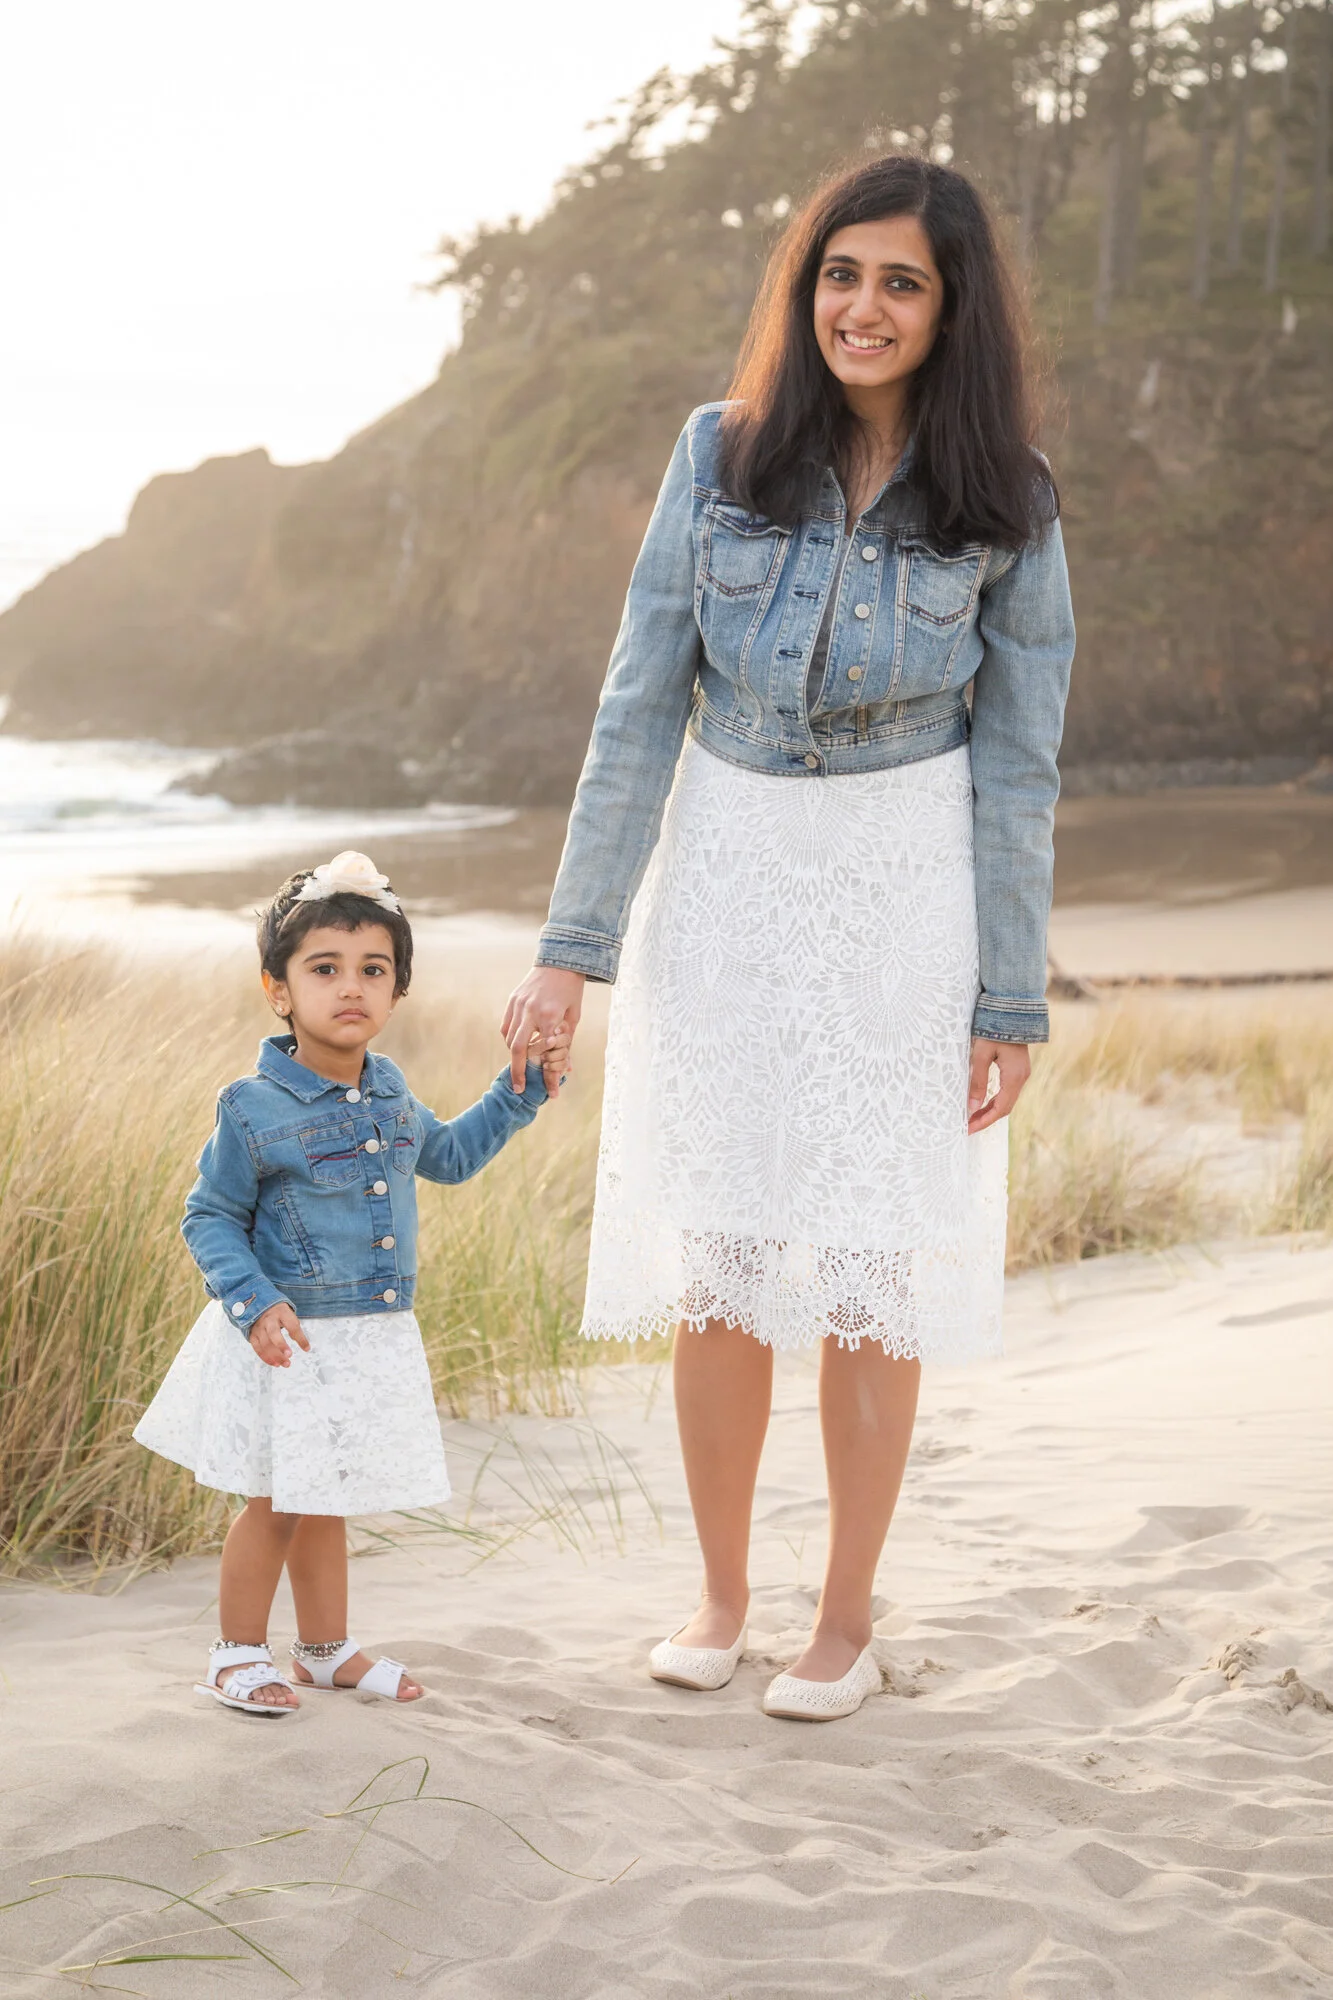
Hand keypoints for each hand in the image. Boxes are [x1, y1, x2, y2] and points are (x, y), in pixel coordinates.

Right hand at [247, 1302, 309, 1367]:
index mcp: (281, 1312)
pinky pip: (258, 1348)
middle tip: (289, 1355)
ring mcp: (259, 1327)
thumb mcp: (289, 1314)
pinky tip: (275, 1363)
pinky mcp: (253, 1335)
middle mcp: (268, 1319)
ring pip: (265, 1343)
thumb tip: (304, 1345)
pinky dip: (266, 1358)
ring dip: (275, 1356)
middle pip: (273, 1333)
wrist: (260, 1306)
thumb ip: (294, 1328)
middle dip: (281, 1345)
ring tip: (286, 1364)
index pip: (292, 1325)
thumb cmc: (279, 1313)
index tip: (306, 1348)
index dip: (300, 1338)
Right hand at [501, 966, 584, 1090]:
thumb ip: (567, 1042)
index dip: (549, 1075)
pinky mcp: (512, 1000)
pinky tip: (518, 1045)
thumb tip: (566, 1069)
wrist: (560, 959)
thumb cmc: (571, 990)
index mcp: (550, 1016)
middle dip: (518, 1072)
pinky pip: (506, 1027)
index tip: (552, 1093)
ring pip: (510, 1039)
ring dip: (515, 1055)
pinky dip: (510, 1039)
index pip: (547, 1053)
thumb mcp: (574, 1016)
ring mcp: (518, 1005)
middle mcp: (530, 1011)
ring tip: (522, 1066)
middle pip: (518, 1049)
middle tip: (519, 1088)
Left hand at [967, 1039, 1030, 1134]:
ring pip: (1007, 1100)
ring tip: (972, 1118)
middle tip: (967, 1126)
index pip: (1000, 1108)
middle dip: (986, 1119)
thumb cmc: (993, 1030)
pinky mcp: (1018, 1069)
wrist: (1011, 1010)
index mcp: (1014, 1077)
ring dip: (990, 1110)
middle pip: (1005, 1107)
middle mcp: (1021, 1078)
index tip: (968, 1129)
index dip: (984, 1121)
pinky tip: (983, 1103)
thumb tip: (972, 1107)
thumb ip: (977, 1081)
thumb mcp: (981, 1055)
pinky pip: (1007, 1091)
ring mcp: (1022, 1073)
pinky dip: (995, 1100)